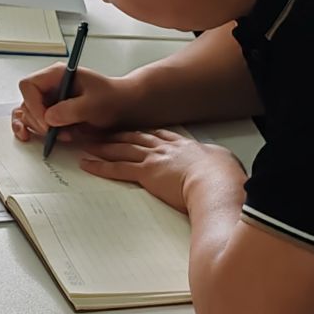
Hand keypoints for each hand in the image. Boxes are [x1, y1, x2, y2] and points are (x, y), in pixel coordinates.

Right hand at [13, 64, 136, 146]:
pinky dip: (35, 131)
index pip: (29, 86)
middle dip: (37, 120)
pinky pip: (35, 121)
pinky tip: (37, 137)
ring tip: (57, 135)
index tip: (46, 122)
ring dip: (38, 128)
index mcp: (56, 75)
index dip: (33, 104)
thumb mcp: (94, 103)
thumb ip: (71, 110)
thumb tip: (49, 118)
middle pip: (26, 102)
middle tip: (53, 132)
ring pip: (28, 114)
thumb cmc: (111, 98)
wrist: (122, 106)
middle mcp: (49, 86)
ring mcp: (50, 100)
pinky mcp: (52, 113)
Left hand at [76, 129, 242, 214]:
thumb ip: (218, 168)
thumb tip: (223, 174)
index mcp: (186, 147)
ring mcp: (154, 159)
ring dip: (103, 146)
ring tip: (87, 142)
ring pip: (122, 149)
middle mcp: (166, 149)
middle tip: (102, 131)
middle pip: (136, 137)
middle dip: (117, 134)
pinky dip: (100, 166)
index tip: (135, 130)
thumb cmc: (225, 179)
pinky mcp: (145, 174)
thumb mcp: (225, 167)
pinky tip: (88, 164)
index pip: (159, 136)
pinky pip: (117, 169)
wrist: (218, 183)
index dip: (145, 133)